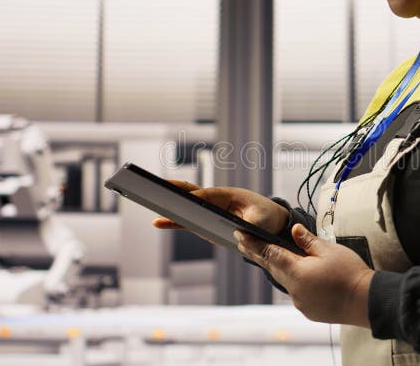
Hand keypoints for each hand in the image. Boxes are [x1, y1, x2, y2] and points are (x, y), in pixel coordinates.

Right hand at [152, 180, 289, 236]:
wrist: (270, 223)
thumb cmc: (266, 216)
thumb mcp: (260, 220)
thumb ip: (249, 226)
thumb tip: (236, 233)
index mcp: (227, 195)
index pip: (206, 195)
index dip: (192, 198)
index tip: (179, 200)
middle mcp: (214, 200)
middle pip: (190, 192)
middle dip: (173, 189)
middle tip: (153, 187)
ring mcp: (208, 211)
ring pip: (185, 204)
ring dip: (168, 205)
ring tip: (149, 203)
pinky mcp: (205, 223)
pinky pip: (186, 221)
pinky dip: (173, 222)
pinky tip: (158, 222)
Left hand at [235, 224, 373, 327]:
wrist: (366, 302)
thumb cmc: (350, 273)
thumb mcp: (329, 250)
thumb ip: (308, 241)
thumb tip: (294, 230)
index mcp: (296, 271)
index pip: (268, 253)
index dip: (253, 243)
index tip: (240, 234)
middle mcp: (293, 288)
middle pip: (272, 267)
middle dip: (258, 254)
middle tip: (242, 242)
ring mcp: (300, 302)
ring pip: (283, 280)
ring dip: (275, 267)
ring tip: (268, 255)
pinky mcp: (308, 310)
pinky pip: (295, 292)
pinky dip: (292, 281)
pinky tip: (296, 275)